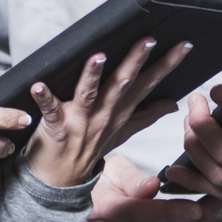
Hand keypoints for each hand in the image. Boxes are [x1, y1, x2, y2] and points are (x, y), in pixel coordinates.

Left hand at [23, 37, 191, 188]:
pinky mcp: (55, 128)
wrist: (59, 181)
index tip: (183, 45)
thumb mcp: (122, 132)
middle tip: (148, 40)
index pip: (147, 84)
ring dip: (93, 76)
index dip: (167, 65)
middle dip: (136, 61)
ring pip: (89, 95)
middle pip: (122, 84)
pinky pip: (50, 111)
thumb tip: (172, 103)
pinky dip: (44, 98)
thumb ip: (147, 116)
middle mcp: (103, 115)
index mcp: (120, 112)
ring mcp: (80, 122)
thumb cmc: (87, 149)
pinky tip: (39, 86)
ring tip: (99, 57)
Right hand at [68, 155, 221, 221]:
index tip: (198, 206)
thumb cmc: (102, 184)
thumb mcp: (114, 169)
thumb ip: (133, 178)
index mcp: (100, 211)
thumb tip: (152, 186)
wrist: (83, 210)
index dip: (172, 212)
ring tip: (210, 218)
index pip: (139, 216)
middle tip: (214, 205)